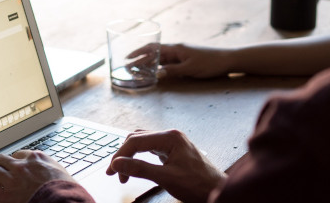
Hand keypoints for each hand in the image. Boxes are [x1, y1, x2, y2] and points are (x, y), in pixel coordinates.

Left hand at [0, 150, 74, 202]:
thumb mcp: (62, 174)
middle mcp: (21, 166)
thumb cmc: (67, 192)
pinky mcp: (4, 195)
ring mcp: (11, 179)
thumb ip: (50, 169)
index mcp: (37, 159)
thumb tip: (49, 172)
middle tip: (0, 175)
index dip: (15, 162)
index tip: (15, 168)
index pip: (18, 154)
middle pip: (0, 159)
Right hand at [105, 129, 224, 202]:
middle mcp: (171, 136)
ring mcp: (173, 143)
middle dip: (123, 155)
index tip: (112, 171)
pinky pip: (151, 149)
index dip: (120, 155)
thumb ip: (140, 169)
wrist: (217, 191)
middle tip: (114, 173)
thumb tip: (118, 163)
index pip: (136, 141)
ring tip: (123, 172)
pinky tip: (136, 167)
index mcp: (170, 137)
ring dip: (130, 156)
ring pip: (143, 143)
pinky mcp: (173, 151)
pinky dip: (140, 158)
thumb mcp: (166, 178)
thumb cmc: (199, 185)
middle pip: (137, 139)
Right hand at [129, 44, 232, 78]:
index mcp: (176, 49)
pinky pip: (168, 63)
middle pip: (154, 53)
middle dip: (140, 59)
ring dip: (149, 63)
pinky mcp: (186, 60)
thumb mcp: (190, 69)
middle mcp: (176, 50)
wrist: (227, 60)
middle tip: (128, 67)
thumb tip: (157, 74)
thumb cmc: (210, 63)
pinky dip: (159, 67)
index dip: (139, 52)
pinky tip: (155, 72)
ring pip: (160, 58)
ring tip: (138, 71)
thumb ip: (173, 71)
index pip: (153, 48)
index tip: (128, 58)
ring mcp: (181, 55)